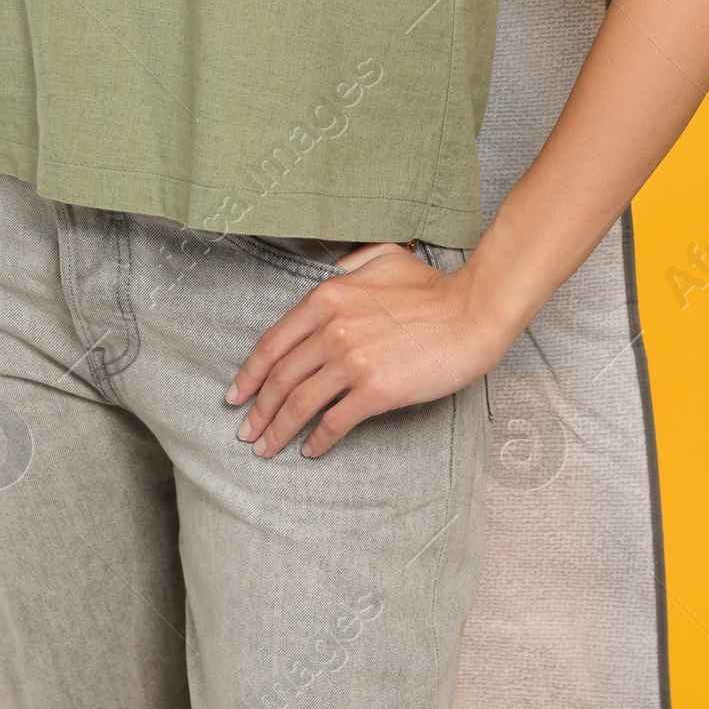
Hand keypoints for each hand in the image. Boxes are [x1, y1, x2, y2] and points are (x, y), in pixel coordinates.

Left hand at [225, 242, 506, 459]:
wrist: (472, 311)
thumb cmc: (432, 287)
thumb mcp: (382, 258)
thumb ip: (348, 266)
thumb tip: (331, 275)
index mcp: (327, 298)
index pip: (273, 342)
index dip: (249, 373)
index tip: (236, 395)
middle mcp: (333, 329)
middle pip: (280, 377)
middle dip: (258, 410)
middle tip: (246, 432)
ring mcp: (353, 361)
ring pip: (299, 403)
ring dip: (278, 430)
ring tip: (267, 448)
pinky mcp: (376, 391)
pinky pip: (335, 421)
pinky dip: (317, 440)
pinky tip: (311, 450)